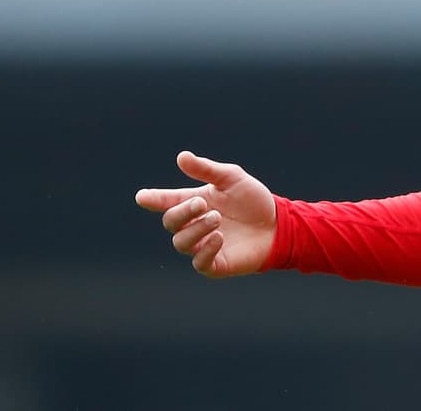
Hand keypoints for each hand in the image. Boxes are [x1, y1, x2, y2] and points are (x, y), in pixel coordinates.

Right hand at [134, 151, 276, 277]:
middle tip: (202, 204)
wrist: (278, 225)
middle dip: (182, 212)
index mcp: (195, 203)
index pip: (167, 201)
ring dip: (197, 229)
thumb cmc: (253, 201)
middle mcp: (194, 225)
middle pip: (171, 222)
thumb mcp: (232, 179)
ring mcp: (202, 246)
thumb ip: (207, 169)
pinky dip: (206, 250)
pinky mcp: (215, 264)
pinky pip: (199, 262)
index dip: (154, 199)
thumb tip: (181, 157)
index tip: (142, 196)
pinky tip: (219, 237)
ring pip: (182, 242)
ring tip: (217, 218)